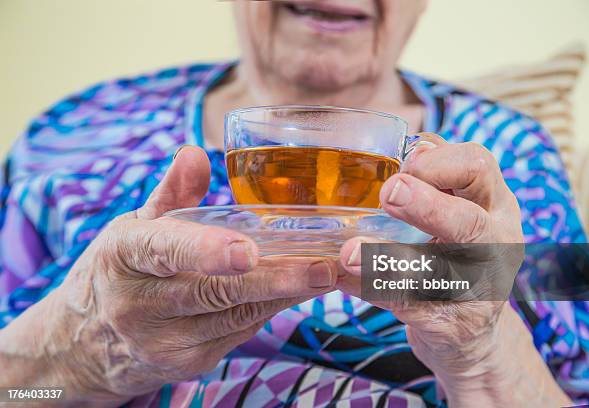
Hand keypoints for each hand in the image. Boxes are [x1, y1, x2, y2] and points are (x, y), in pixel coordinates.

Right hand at [0, 146, 338, 405]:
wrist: (87, 340)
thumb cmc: (120, 271)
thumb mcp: (135, 227)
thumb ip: (171, 193)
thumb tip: (194, 154)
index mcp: (124, 256)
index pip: (164, 250)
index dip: (206, 250)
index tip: (248, 251)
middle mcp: (139, 305)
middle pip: (214, 292)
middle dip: (274, 280)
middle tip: (321, 267)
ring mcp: (164, 341)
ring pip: (236, 316)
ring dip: (285, 295)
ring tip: (324, 274)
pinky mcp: (187, 363)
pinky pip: (240, 333)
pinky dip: (270, 310)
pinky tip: (295, 291)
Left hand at [337, 134, 569, 406]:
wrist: (471, 329)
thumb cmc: (455, 251)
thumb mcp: (459, 208)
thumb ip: (438, 176)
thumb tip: (410, 145)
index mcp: (494, 204)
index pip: (477, 166)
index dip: (437, 162)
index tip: (401, 168)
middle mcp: (496, 244)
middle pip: (468, 222)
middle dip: (428, 205)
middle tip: (390, 192)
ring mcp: (478, 289)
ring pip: (434, 273)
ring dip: (388, 259)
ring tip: (349, 253)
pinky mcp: (453, 324)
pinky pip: (409, 306)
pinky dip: (372, 289)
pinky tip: (342, 278)